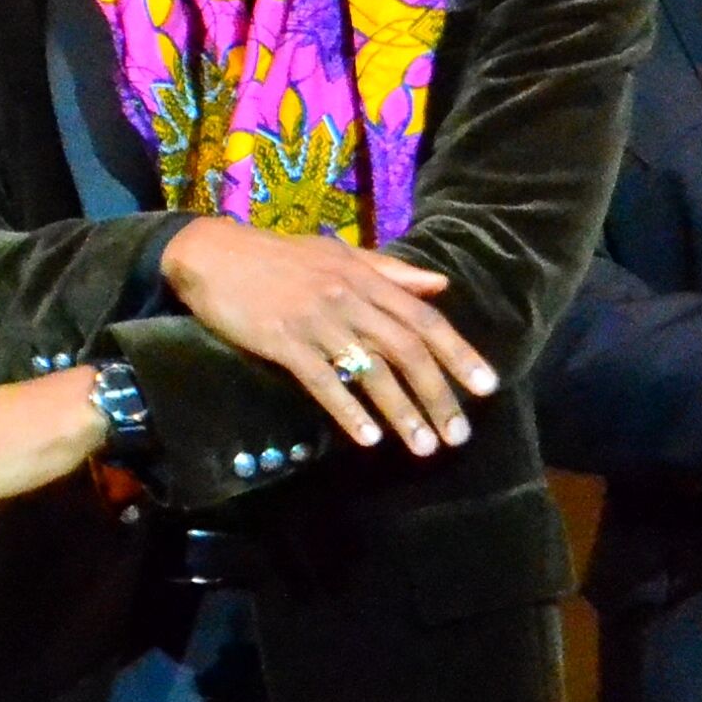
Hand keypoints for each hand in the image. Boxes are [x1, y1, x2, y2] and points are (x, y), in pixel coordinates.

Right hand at [158, 218, 491, 453]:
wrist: (215, 254)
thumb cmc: (281, 257)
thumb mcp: (341, 256)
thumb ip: (392, 272)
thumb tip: (440, 285)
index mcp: (367, 278)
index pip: (425, 320)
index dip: (458, 353)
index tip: (486, 386)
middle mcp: (349, 298)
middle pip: (406, 350)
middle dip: (438, 394)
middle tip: (458, 434)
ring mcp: (317, 320)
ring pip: (371, 371)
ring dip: (401, 412)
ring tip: (424, 446)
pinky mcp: (283, 342)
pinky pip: (322, 382)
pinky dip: (348, 410)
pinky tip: (368, 438)